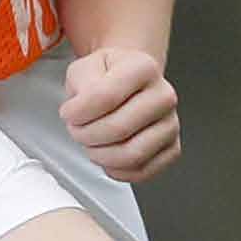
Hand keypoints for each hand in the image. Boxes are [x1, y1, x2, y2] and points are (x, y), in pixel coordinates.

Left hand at [63, 47, 180, 183]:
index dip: (76, 112)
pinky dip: (116, 169)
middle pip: (117, 129)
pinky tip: (108, 154)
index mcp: (144, 68)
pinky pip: (140, 171)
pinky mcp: (172, 149)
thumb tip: (83, 107)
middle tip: (77, 129)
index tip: (68, 112)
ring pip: (130, 155)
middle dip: (86, 135)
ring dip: (99, 155)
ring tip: (91, 143)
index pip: (104, 97)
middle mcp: (164, 95)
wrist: (128, 85)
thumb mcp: (84, 68)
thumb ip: (81, 82)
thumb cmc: (107, 78)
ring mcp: (171, 124)